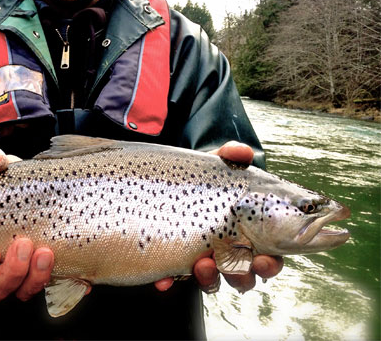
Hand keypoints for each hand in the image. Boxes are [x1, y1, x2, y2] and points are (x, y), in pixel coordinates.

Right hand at [0, 144, 55, 300]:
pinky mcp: (44, 273)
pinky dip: (56, 278)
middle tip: (23, 244)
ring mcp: (21, 274)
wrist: (39, 189)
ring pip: (21, 290)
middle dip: (10, 271)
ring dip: (33, 276)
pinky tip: (68, 268)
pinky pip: (49, 287)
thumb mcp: (0, 168)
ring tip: (45, 252)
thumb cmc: (10, 183)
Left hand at [155, 141, 283, 293]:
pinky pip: (173, 278)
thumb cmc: (205, 179)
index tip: (263, 260)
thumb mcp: (215, 167)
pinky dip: (168, 280)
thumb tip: (242, 151)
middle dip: (241, 277)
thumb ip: (229, 157)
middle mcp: (228, 253)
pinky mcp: (175, 262)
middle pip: (243, 276)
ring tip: (201, 265)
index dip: (269, 264)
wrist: (168, 182)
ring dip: (209, 279)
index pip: (268, 258)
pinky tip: (162, 280)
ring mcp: (202, 259)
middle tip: (234, 267)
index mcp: (249, 235)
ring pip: (212, 281)